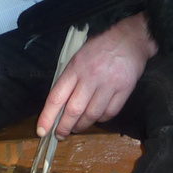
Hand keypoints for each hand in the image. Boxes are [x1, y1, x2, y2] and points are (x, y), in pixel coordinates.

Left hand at [37, 14, 156, 139]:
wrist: (131, 38)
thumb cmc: (101, 46)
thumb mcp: (79, 56)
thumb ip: (70, 78)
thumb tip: (59, 104)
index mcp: (76, 67)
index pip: (56, 97)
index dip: (47, 117)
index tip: (41, 131)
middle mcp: (91, 76)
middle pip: (73, 110)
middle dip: (64, 127)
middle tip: (60, 135)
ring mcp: (109, 84)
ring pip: (91, 115)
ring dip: (82, 125)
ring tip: (76, 128)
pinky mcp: (125, 89)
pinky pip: (109, 112)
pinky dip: (101, 119)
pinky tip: (96, 118)